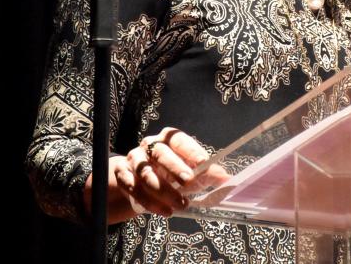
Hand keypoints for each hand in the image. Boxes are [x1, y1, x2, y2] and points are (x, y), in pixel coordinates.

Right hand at [113, 127, 228, 217]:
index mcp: (168, 139)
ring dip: (163, 191)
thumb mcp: (189, 170)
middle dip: (174, 168)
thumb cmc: (169, 172)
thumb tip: (228, 179)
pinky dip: (149, 202)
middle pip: (160, 153)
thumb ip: (207, 174)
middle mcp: (149, 145)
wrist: (136, 178)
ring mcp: (134, 160)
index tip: (204, 163)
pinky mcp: (123, 176)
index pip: (179, 140)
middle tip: (189, 183)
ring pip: (145, 173)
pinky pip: (133, 188)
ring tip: (180, 205)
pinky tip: (164, 211)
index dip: (191, 150)